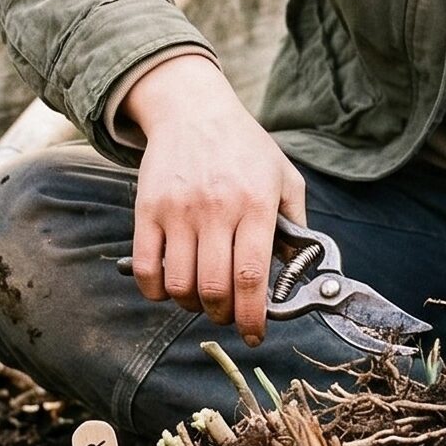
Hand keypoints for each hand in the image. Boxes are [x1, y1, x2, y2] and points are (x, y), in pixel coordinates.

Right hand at [124, 53, 307, 345]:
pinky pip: (146, 267)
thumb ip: (295, 224)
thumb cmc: (245, 147)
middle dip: (223, 316)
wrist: (193, 110)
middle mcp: (216, 209)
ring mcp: (178, 210)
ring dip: (191, 305)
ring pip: (180, 284)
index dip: (254, 317)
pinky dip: (156, 291)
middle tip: (228, 316)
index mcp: (256, 205)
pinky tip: (170, 287)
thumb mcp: (284, 176)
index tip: (257, 335)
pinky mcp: (147, 209)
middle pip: (216, 288)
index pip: (252, 277)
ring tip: (202, 300)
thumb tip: (298, 271)